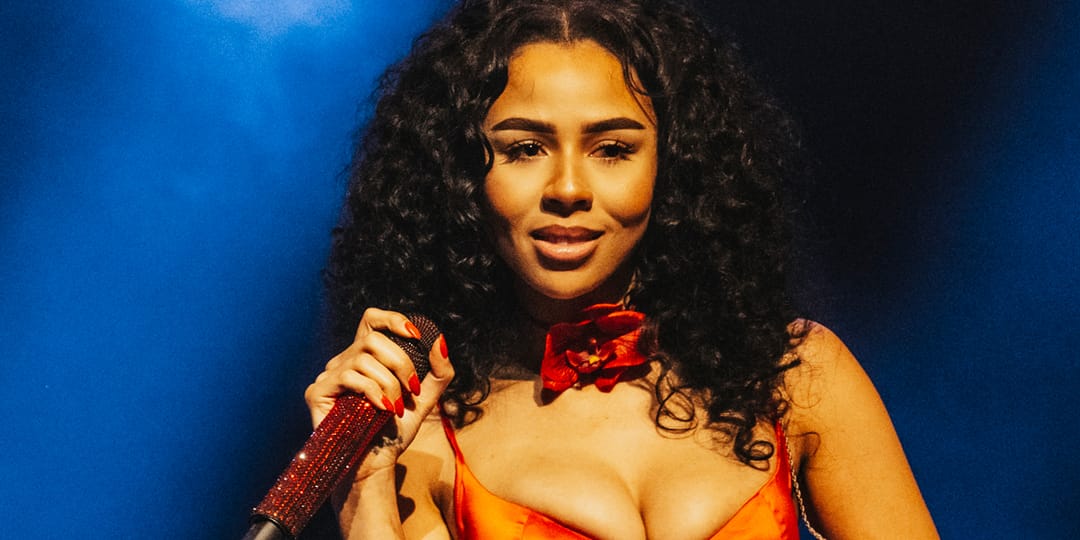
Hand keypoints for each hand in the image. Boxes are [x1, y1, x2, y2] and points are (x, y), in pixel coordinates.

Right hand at [304, 307, 453, 475]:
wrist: (377, 462)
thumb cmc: (395, 430)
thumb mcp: (425, 398)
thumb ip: (438, 370)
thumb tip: (440, 340)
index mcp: (367, 357)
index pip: (373, 320)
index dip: (393, 319)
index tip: (416, 335)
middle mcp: (345, 361)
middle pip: (373, 339)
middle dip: (401, 362)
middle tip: (412, 389)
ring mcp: (329, 375)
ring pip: (363, 358)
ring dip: (389, 383)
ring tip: (397, 407)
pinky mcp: (317, 391)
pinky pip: (349, 377)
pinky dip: (373, 391)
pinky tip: (383, 409)